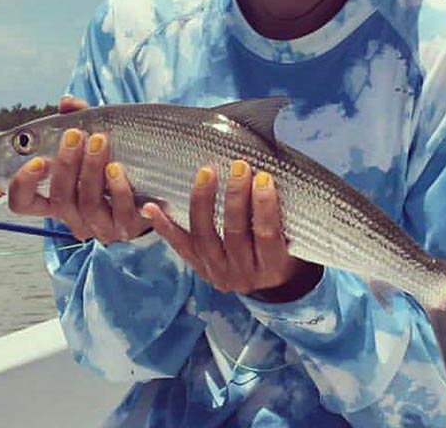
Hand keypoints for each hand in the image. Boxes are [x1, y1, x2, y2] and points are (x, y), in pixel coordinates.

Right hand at [7, 95, 152, 243]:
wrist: (154, 186)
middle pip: (59, 199)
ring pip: (88, 205)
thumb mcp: (94, 141)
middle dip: (65, 165)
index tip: (37, 160)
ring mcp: (100, 226)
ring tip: (101, 141)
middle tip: (76, 135)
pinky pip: (120, 214)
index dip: (23, 185)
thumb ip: (79, 120)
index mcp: (58, 198)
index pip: (23, 202)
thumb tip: (67, 102)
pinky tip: (119, 168)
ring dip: (91, 171)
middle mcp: (74, 217)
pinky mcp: (127, 228)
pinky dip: (119, 190)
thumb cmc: (115, 160)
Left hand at [143, 160, 322, 301]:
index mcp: (272, 267)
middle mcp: (243, 275)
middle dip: (236, 196)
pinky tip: (152, 207)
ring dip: (204, 201)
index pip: (267, 234)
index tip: (263, 177)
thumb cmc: (283, 247)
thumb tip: (271, 169)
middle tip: (239, 166)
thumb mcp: (293, 238)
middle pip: (235, 233)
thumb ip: (283, 213)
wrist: (265, 279)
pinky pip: (180, 246)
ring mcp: (217, 273)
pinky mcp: (198, 269)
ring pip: (205, 236)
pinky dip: (165, 227)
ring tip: (207, 173)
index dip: (264, 206)